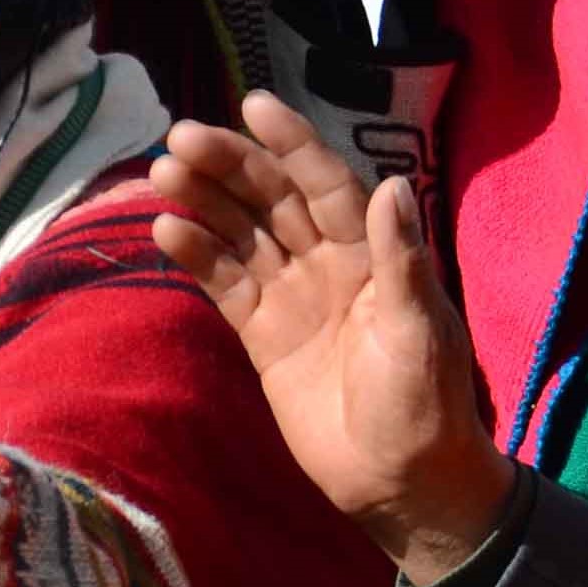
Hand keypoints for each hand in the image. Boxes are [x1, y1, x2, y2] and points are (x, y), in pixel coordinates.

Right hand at [149, 91, 517, 585]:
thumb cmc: (425, 406)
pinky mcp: (263, 336)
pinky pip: (225, 285)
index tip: (253, 105)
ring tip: (162, 175)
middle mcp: (330, 263)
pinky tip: (165, 230)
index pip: (326, 184)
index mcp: (374, 253)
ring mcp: (294, 297)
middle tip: (181, 138)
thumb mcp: (422, 332)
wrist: (400, 481)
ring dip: (204, 203)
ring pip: (241, 234)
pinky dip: (197, 257)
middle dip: (230, 166)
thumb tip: (393, 187)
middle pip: (273, 199)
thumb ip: (403, 261)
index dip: (292, 143)